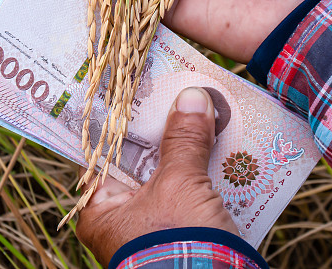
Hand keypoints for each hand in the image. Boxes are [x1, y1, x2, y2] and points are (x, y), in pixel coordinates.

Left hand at [75, 87, 235, 265]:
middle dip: (165, 128)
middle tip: (179, 90)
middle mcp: (123, 217)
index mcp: (102, 208)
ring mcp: (155, 225)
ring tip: (210, 108)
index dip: (121, 116)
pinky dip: (208, 171)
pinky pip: (193, 192)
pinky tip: (228, 144)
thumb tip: (192, 97)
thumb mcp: (181, 185)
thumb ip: (184, 140)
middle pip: (142, 159)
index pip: (104, 150)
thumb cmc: (180, 245)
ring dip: (192, 148)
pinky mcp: (185, 232)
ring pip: (171, 174)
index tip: (134, 86)